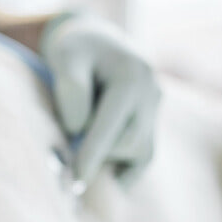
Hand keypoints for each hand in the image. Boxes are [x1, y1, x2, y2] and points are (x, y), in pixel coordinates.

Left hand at [41, 13, 160, 186]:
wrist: (96, 41)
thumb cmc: (75, 49)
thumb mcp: (65, 57)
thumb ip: (71, 89)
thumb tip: (79, 130)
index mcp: (132, 76)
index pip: (111, 126)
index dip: (92, 155)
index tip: (76, 180)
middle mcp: (152, 93)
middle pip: (129, 143)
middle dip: (98, 154)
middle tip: (66, 151)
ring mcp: (156, 109)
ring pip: (139, 152)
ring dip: (109, 159)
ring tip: (82, 149)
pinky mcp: (152, 122)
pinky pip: (145, 156)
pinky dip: (126, 171)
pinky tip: (106, 180)